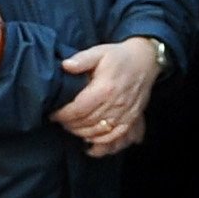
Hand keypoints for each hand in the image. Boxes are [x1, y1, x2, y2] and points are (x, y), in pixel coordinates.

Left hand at [49, 36, 165, 156]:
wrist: (145, 61)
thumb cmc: (119, 57)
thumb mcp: (99, 52)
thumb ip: (81, 59)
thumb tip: (65, 66)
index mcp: (105, 89)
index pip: (78, 110)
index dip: (63, 115)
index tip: (53, 114)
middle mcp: (116, 105)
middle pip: (87, 124)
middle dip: (70, 125)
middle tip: (61, 121)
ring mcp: (125, 115)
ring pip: (100, 134)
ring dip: (83, 134)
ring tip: (72, 128)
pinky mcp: (132, 120)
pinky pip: (117, 139)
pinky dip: (102, 145)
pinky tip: (90, 145)